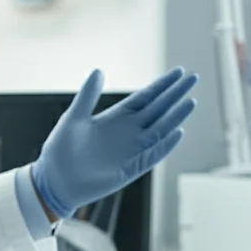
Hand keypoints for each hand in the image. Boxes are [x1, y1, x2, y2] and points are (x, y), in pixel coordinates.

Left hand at [31, 67, 197, 218]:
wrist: (55, 180)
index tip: (179, 71)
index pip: (146, 97)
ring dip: (175, 117)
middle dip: (175, 94)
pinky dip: (164, 145)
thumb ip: (87, 96)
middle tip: (194, 78)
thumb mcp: (73, 118)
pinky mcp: (130, 169)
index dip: (162, 85)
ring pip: (160, 130)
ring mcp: (132, 150)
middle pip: (158, 109)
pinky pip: (152, 155)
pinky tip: (177, 133)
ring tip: (191, 101)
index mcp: (116, 117)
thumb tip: (98, 70)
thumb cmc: (61, 149)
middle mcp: (129, 132)